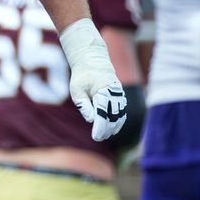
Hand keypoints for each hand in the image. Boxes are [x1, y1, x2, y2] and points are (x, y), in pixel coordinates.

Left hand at [58, 19, 127, 141]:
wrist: (93, 61)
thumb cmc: (82, 76)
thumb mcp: (77, 89)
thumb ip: (84, 105)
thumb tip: (91, 120)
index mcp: (103, 90)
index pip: (103, 113)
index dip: (101, 127)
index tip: (96, 137)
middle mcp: (114, 92)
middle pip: (113, 116)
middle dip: (107, 129)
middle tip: (99, 138)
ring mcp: (119, 94)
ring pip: (120, 114)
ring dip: (114, 127)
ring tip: (104, 136)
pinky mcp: (120, 95)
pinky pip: (122, 110)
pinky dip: (119, 120)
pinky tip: (113, 129)